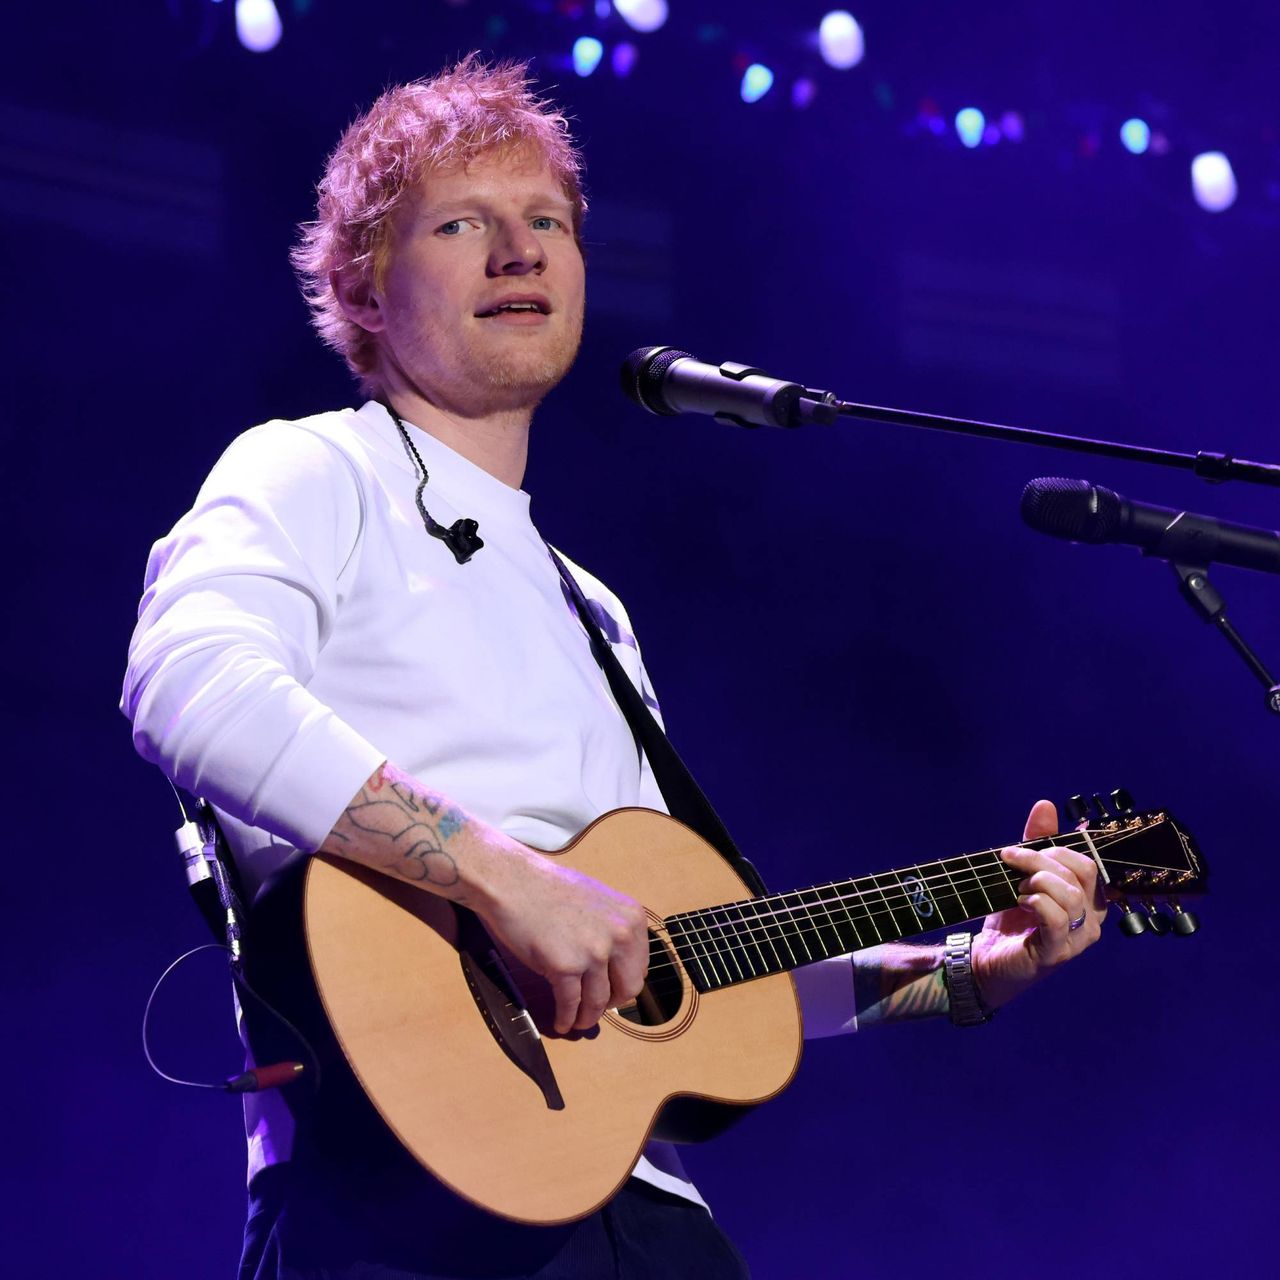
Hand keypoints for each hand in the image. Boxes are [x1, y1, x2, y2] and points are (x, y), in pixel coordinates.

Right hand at [477, 838, 649, 1035]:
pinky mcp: (565, 967)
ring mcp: (593, 952)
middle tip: (596, 1007)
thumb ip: (613, 931)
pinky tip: (561, 1021)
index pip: (641, 967)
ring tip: (577, 1021)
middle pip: (628, 989)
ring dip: (586, 1018)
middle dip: (611, 1003)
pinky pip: (570, 1005)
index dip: (623, 982)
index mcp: (631, 919)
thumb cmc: (549, 889)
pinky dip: (566, 1018)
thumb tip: (617, 968)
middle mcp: (619, 936)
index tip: (611, 990)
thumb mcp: (598, 902)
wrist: (513, 882)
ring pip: (597, 1003)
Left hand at [970, 799, 1107, 1009]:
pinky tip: (1021, 902)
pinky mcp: (1057, 952)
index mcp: (1089, 899)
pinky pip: (1056, 918)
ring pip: (1068, 893)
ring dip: (1035, 881)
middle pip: (1080, 872)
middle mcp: (1092, 919)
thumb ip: (1035, 843)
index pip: (1087, 861)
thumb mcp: (1021, 875)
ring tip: (1015, 889)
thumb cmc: (1009, 918)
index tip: (1021, 848)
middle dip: (1041, 859)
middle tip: (1011, 862)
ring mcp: (1078, 938)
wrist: (985, 959)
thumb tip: (1046, 805)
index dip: (1055, 847)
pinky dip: (1035, 901)